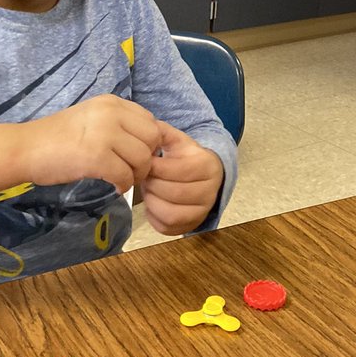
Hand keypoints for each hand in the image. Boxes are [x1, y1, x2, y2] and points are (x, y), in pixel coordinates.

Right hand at [20, 94, 161, 193]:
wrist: (25, 148)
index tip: (136, 155)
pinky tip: (114, 187)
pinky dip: (123, 185)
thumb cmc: (56, 137)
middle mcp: (111, 112)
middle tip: (132, 171)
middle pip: (152, 137)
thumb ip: (118, 124)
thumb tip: (146, 142)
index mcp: (111, 102)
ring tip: (122, 179)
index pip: (150, 120)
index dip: (149, 141)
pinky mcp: (96, 157)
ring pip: (143, 158)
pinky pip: (125, 175)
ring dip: (137, 174)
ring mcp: (104, 133)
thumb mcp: (91, 118)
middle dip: (148, 158)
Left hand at [140, 121, 224, 235]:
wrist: (204, 175)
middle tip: (145, 177)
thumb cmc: (187, 158)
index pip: (178, 170)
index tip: (146, 162)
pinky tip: (153, 202)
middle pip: (174, 193)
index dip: (157, 167)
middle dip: (153, 184)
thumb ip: (162, 132)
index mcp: (208, 166)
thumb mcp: (178, 141)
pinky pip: (167, 228)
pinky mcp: (191, 226)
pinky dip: (154, 216)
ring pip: (171, 214)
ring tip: (149, 189)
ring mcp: (202, 211)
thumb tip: (145, 128)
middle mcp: (210, 191)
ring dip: (152, 201)